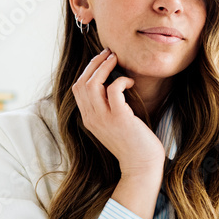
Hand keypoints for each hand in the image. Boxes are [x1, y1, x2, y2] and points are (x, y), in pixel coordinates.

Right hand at [71, 49, 165, 177]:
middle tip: (108, 53)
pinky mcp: (119, 118)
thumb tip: (112, 85)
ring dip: (104, 67)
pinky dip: (121, 80)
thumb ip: (107, 108)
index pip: (78, 88)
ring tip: (115, 59)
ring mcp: (104, 119)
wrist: (141, 165)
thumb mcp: (113, 124)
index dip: (87, 71)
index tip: (100, 60)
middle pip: (82, 83)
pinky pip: (114, 89)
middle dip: (94, 64)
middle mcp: (92, 118)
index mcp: (88, 119)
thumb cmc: (132, 144)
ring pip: (93, 84)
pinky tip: (130, 82)